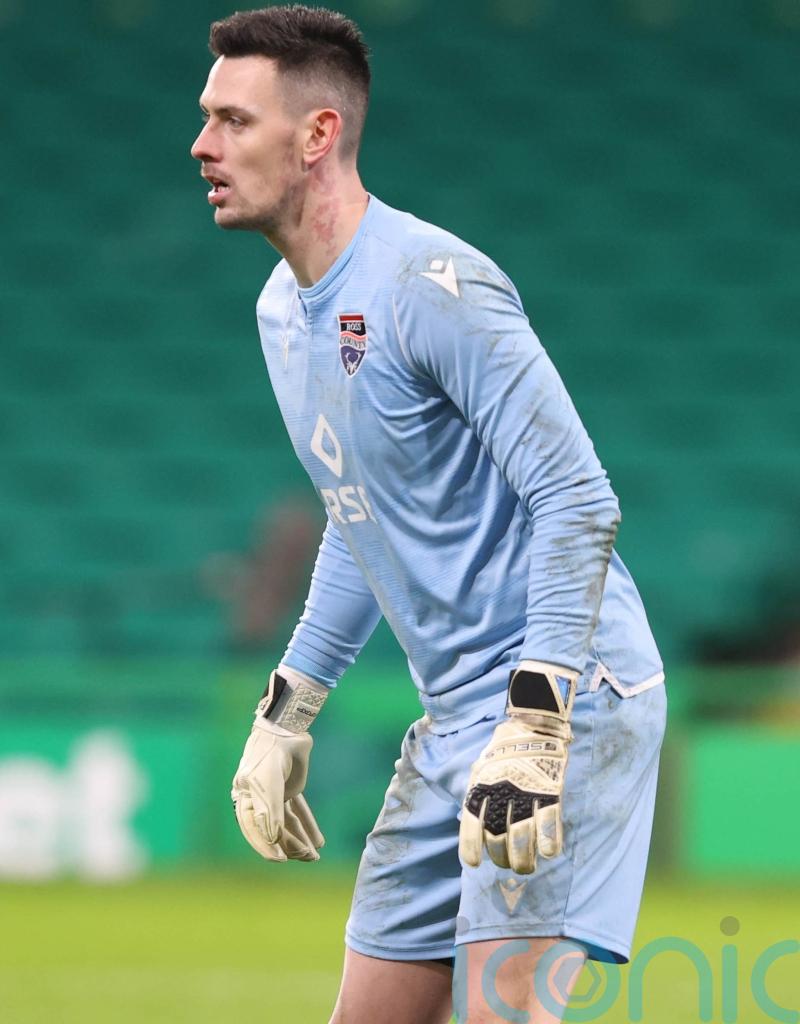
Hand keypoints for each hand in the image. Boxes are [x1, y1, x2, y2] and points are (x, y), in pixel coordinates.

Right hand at [231, 666, 327, 861]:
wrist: (286, 730)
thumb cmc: (270, 755)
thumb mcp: (268, 783)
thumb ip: (270, 812)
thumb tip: (273, 841)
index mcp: (245, 800)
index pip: (254, 831)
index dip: (267, 847)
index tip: (281, 859)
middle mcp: (259, 801)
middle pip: (274, 830)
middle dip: (290, 845)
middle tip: (307, 857)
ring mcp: (275, 796)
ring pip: (287, 824)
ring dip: (300, 840)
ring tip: (314, 855)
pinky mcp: (290, 790)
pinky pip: (299, 812)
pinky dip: (307, 825)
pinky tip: (317, 841)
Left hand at [459, 661, 577, 874]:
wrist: (533, 723)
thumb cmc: (504, 750)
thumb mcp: (481, 767)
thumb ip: (478, 793)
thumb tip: (473, 822)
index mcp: (482, 785)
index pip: (472, 822)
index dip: (471, 846)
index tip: (472, 864)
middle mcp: (502, 791)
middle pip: (498, 836)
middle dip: (501, 856)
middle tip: (506, 864)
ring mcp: (527, 791)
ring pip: (522, 836)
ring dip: (523, 858)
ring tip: (524, 868)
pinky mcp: (550, 790)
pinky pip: (549, 823)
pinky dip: (548, 842)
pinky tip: (547, 854)